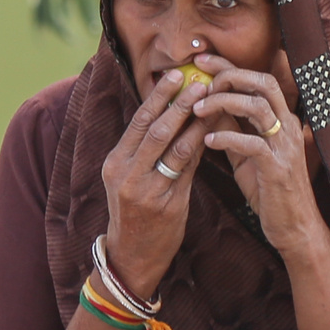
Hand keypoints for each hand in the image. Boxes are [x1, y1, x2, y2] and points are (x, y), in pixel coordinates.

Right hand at [97, 65, 213, 294]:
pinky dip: (201, 146)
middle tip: (200, 80)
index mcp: (114, 163)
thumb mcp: (130, 179)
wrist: (133, 255)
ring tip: (212, 100)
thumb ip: (147, 150)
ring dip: (195, 121)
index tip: (175, 74)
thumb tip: (172, 113)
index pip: (137, 122)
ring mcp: (145, 190)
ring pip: (173, 147)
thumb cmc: (135, 211)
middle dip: (178, 102)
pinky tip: (215, 132)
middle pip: (154, 129)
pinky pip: (187, 169)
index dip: (157, 96)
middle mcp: (125, 174)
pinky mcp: (166, 204)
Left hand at [192, 62, 326, 259]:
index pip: (257, 79)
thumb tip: (208, 105)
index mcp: (280, 119)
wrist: (292, 225)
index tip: (200, 59)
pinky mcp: (278, 167)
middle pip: (263, 83)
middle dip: (229, 75)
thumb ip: (232, 128)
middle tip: (199, 82)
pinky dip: (227, 137)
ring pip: (258, 107)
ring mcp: (285, 145)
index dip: (229, 66)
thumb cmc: (267, 188)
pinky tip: (207, 140)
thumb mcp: (246, 153)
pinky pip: (252, 143)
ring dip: (224, 103)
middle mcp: (287, 125)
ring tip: (197, 111)